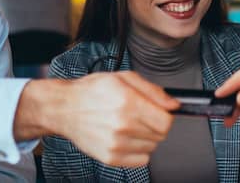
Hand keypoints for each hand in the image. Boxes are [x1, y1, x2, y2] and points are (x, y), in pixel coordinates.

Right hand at [15, 72, 178, 166]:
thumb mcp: (124, 78)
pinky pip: (141, 160)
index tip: (159, 112)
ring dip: (146, 137)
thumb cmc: (92, 91)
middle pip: (161, 135)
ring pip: (152, 147)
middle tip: (140, 115)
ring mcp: (116, 145)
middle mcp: (123, 126)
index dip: (166, 115)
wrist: (65, 108)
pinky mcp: (110, 158)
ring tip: (130, 125)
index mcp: (128, 104)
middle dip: (155, 124)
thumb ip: (153, 91)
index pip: (166, 121)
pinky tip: (126, 138)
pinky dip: (139, 151)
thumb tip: (174, 104)